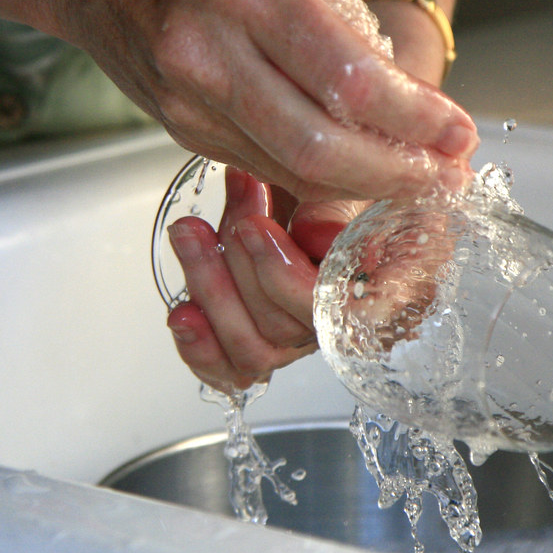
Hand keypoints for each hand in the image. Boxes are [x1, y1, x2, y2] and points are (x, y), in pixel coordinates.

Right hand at [46, 0, 476, 202]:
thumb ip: (342, 22)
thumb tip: (400, 91)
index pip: (346, 78)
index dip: (413, 118)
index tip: (456, 132)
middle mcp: (208, 52)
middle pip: (318, 148)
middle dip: (396, 174)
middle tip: (444, 177)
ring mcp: (187, 101)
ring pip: (291, 171)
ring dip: (364, 184)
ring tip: (417, 179)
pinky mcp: (180, 130)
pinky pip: (264, 167)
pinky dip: (317, 176)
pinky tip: (356, 169)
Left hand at [165, 167, 366, 391]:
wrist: (294, 183)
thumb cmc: (321, 186)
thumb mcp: (335, 183)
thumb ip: (329, 210)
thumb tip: (318, 237)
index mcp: (368, 291)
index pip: (335, 312)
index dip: (286, 275)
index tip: (255, 226)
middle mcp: (328, 324)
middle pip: (282, 329)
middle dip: (239, 265)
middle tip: (222, 215)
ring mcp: (289, 340)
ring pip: (251, 347)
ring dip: (211, 290)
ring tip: (189, 235)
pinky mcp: (250, 346)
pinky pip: (227, 369)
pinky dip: (199, 346)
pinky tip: (183, 314)